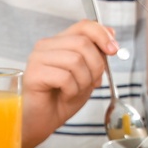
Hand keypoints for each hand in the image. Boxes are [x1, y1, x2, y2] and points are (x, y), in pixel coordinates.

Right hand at [23, 19, 118, 147]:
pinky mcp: (34, 74)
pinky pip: (65, 77)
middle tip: (91, 83)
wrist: (42, 122)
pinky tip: (64, 96)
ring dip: (83, 81)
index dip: (102, 35)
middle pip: (83, 43)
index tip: (114, 50)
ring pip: (75, 60)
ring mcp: (37, 58)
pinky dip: (72, 90)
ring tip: (75, 91)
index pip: (84, 25)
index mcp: (59, 42)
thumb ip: (97, 54)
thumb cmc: (62, 98)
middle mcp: (46, 45)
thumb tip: (111, 35)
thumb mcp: (87, 73)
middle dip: (96, 66)